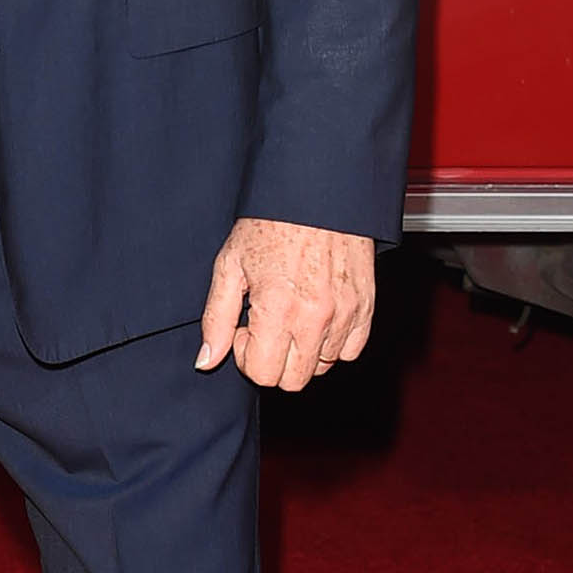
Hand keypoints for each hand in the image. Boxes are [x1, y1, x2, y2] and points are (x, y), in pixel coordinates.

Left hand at [197, 217, 374, 391]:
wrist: (316, 192)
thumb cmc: (271, 223)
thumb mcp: (229, 265)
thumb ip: (215, 318)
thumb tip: (207, 360)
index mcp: (277, 308)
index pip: (263, 374)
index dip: (246, 357)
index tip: (244, 330)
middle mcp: (315, 317)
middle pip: (293, 380)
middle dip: (273, 362)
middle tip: (265, 327)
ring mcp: (344, 313)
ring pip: (322, 367)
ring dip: (302, 352)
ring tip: (291, 316)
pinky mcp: (365, 306)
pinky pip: (350, 350)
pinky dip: (333, 344)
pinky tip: (316, 318)